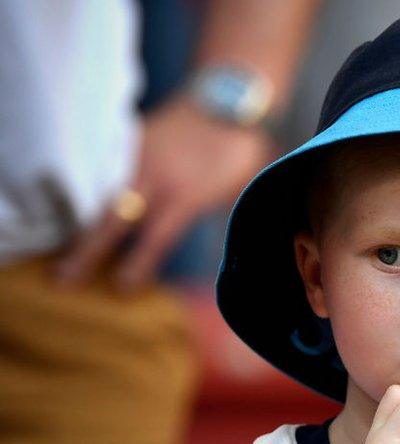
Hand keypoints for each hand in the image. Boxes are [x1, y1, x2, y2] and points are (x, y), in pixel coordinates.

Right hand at [56, 95, 272, 291]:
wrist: (228, 100)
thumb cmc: (238, 153)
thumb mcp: (236, 193)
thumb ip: (208, 217)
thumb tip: (205, 246)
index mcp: (186, 195)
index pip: (156, 238)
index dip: (138, 265)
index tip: (121, 288)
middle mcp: (157, 177)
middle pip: (115, 219)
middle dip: (89, 251)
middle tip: (63, 278)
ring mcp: (140, 157)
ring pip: (105, 196)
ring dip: (83, 225)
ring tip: (62, 251)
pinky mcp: (133, 142)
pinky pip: (108, 174)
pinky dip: (93, 196)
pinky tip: (78, 217)